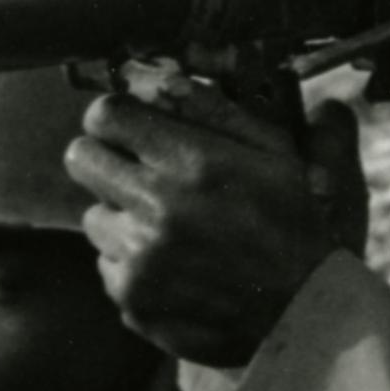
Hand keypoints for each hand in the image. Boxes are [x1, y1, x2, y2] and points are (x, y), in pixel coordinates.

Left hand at [65, 62, 368, 371]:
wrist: (309, 318)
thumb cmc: (300, 228)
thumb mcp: (279, 152)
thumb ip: (221, 108)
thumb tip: (167, 72)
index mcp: (192, 161)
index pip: (105, 114)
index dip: (117, 116)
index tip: (133, 127)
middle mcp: (156, 209)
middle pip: (80, 158)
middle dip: (108, 158)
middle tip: (140, 171)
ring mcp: (140, 260)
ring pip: (93, 215)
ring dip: (123, 216)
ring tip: (168, 228)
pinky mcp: (133, 302)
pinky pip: (106, 266)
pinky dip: (132, 264)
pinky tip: (174, 268)